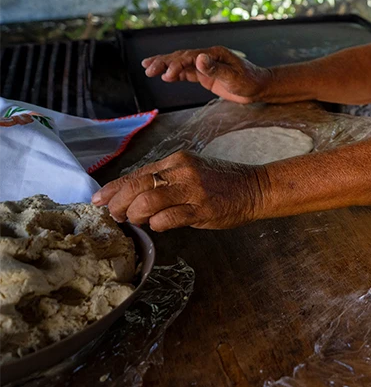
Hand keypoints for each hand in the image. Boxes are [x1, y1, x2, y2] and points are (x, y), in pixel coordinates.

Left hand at [91, 151, 267, 230]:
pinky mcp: (202, 209)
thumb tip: (133, 195)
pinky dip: (156, 225)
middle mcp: (181, 171)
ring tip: (137, 222)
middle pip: (135, 187)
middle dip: (118, 205)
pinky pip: (167, 219)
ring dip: (135, 216)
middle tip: (115, 216)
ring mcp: (192, 190)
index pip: (135, 174)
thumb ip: (165, 180)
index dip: (113, 189)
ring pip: (146, 203)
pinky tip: (158, 226)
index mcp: (176, 160)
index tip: (99, 200)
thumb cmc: (222, 183)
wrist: (256, 187)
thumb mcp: (191, 172)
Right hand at [142, 46, 270, 103]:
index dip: (176, 64)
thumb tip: (198, 58)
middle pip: (181, 57)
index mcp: (214, 53)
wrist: (259, 88)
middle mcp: (207, 57)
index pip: (189, 57)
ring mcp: (205, 66)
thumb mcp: (234, 77)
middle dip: (164, 62)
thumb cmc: (250, 81)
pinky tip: (164, 76)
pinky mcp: (205, 75)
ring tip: (148, 69)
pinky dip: (174, 74)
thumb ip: (215, 68)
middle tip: (148, 69)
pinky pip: (186, 73)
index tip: (166, 75)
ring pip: (181, 64)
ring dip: (165, 66)